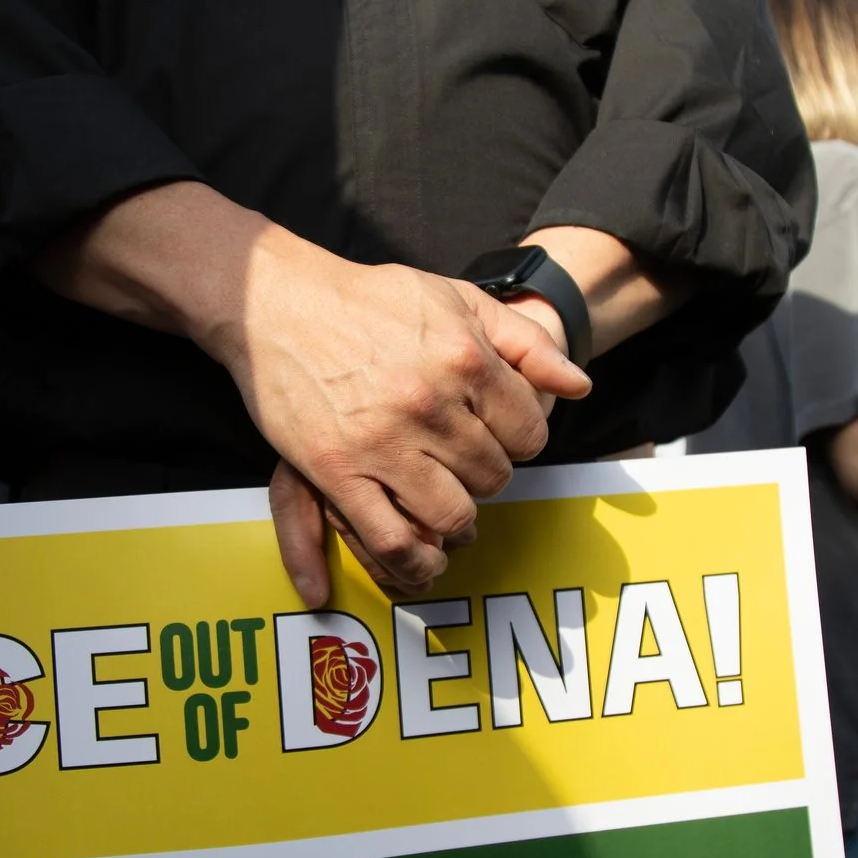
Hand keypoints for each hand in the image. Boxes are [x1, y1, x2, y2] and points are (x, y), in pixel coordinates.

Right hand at [221, 249, 588, 607]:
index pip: (528, 432)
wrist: (277, 301)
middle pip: (493, 475)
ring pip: (453, 513)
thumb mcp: (456, 298)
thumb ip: (524, 342)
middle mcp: (430, 403)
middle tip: (465, 470)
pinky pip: (392, 537)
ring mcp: (382, 442)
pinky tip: (423, 558)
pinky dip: (414, 560)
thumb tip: (579, 386)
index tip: (496, 438)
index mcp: (465, 359)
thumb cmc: (369, 299)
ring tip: (451, 514)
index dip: (518, 441)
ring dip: (458, 521)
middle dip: (486, 478)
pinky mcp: (336, 470)